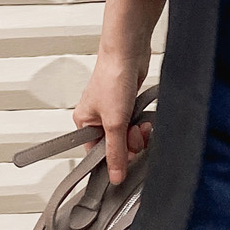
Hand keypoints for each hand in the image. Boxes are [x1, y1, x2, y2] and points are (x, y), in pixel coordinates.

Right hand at [73, 58, 152, 184]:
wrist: (128, 53)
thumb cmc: (112, 78)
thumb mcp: (114, 123)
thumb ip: (116, 152)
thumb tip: (115, 176)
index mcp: (84, 123)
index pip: (96, 154)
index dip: (114, 160)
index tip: (127, 162)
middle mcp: (97, 118)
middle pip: (116, 146)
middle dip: (130, 144)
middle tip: (134, 134)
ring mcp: (114, 111)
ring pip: (128, 137)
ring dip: (138, 134)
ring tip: (140, 124)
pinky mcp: (129, 104)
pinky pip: (136, 124)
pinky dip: (142, 124)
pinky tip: (145, 118)